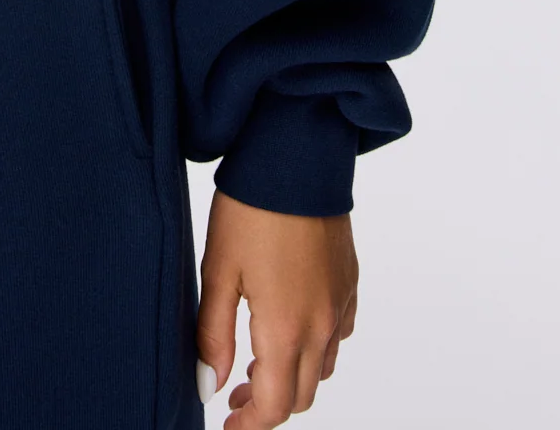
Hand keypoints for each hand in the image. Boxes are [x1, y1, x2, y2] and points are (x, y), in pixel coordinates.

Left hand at [195, 190, 357, 425]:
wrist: (296, 158)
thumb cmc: (250, 209)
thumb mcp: (217, 271)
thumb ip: (212, 335)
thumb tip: (210, 386)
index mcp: (286, 328)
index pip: (276, 406)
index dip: (250, 426)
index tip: (226, 425)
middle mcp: (322, 325)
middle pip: (302, 395)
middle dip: (268, 405)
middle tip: (233, 396)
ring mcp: (341, 304)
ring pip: (323, 368)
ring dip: (292, 377)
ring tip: (256, 363)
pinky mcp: (350, 283)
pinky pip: (339, 334)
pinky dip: (316, 346)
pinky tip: (289, 325)